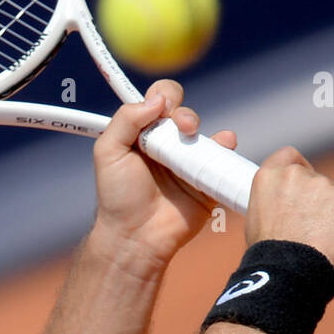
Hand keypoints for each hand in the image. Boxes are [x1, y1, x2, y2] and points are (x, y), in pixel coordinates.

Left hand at [92, 79, 236, 268]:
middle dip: (185, 114)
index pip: (158, 101)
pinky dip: (226, 144)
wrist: (137, 236)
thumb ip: (125, 120)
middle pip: (184, 112)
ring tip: (194, 140)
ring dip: (203, 129)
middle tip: (182, 128)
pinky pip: (222, 155)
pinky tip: (223, 143)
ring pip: (204, 132)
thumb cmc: (118, 197)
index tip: (160, 110)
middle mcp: (166, 143)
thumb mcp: (108, 153)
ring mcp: (187, 160)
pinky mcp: (206, 177)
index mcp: (142, 133)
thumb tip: (156, 100)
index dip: (163, 98)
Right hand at [247, 146, 333, 272]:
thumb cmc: (270, 253)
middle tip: (313, 229)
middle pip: (317, 182)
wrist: (293, 269)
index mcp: (271, 176)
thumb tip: (286, 211)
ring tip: (327, 242)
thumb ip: (273, 204)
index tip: (302, 183)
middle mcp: (300, 176)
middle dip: (318, 201)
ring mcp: (331, 188)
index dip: (298, 168)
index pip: (289, 156)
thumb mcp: (256, 220)